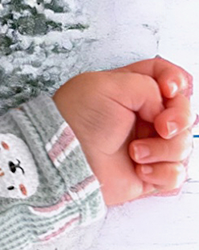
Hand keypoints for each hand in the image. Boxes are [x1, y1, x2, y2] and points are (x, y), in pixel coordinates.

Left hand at [53, 57, 193, 207]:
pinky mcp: (150, 173)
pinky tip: (140, 169)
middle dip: (178, 119)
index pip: (168, 76)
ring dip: (164, 149)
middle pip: (184, 112)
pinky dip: (161, 173)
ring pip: (183, 144)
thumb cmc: (77, 119)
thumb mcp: (108, 85)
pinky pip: (176, 173)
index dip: (176, 80)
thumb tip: (164, 109)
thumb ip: (147, 86)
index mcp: (133, 89)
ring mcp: (149, 144)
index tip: (169, 90)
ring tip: (135, 152)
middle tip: (161, 127)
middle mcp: (144, 116)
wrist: (65, 159)